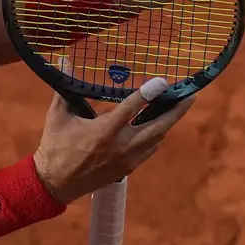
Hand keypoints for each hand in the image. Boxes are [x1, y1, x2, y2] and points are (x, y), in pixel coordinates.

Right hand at [33, 57, 194, 203]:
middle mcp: (121, 146)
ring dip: (168, 122)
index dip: (150, 92)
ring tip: (177, 107)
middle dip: (176, 110)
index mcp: (104, 131)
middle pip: (158, 126)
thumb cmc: (54, 146)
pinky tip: (158, 126)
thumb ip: (64, 88)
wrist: (55, 183)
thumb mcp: (57, 116)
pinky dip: (156, 136)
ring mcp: (127, 159)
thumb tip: (65, 61)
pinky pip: (150, 149)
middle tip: (190, 95)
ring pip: (157, 138)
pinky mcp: (127, 168)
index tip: (164, 80)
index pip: (133, 107)